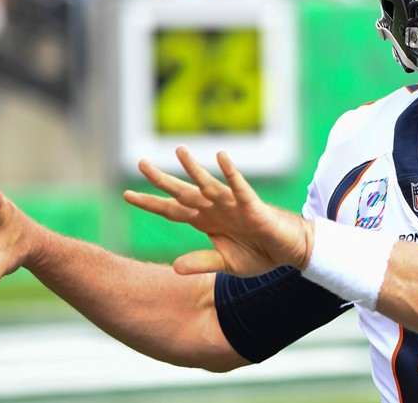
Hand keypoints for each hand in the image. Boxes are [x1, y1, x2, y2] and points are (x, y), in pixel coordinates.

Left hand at [129, 146, 313, 277]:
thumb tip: (174, 267)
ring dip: (193, 169)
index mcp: (206, 221)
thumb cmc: (259, 253)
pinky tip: (221, 157)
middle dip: (161, 180)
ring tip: (179, 151)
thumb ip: (201, 263)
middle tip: (140, 163)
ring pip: (208, 184)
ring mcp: (233, 205)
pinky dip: (231, 172)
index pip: (172, 211)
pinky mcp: (252, 205)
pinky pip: (240, 187)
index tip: (127, 195)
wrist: (290, 251)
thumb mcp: (225, 264)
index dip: (151, 203)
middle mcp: (215, 208)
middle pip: (183, 193)